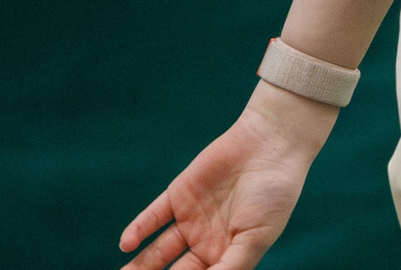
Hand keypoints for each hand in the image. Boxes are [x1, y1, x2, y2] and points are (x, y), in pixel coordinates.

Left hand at [120, 88, 332, 269]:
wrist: (271, 144)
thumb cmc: (274, 194)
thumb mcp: (257, 237)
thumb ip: (232, 266)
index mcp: (228, 256)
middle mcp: (206, 243)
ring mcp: (191, 220)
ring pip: (158, 251)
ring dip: (140, 266)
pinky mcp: (179, 196)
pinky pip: (153, 217)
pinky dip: (139, 229)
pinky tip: (126, 244)